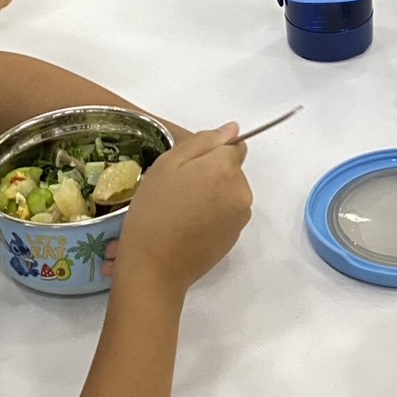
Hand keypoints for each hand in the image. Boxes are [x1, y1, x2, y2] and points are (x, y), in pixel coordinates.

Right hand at [113, 124, 252, 296]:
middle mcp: (242, 191)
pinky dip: (212, 214)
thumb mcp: (168, 164)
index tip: (186, 168)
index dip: (209, 153)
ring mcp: (240, 216)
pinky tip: (188, 225)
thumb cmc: (154, 211)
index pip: (232, 146)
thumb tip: (233, 129)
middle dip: (211, 173)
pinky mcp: (235, 237)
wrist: (154, 268)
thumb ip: (203, 141)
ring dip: (212, 194)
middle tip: (178, 189)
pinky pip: (227, 213)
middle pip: (232, 169)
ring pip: (229, 191)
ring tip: (181, 209)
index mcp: (226, 168)